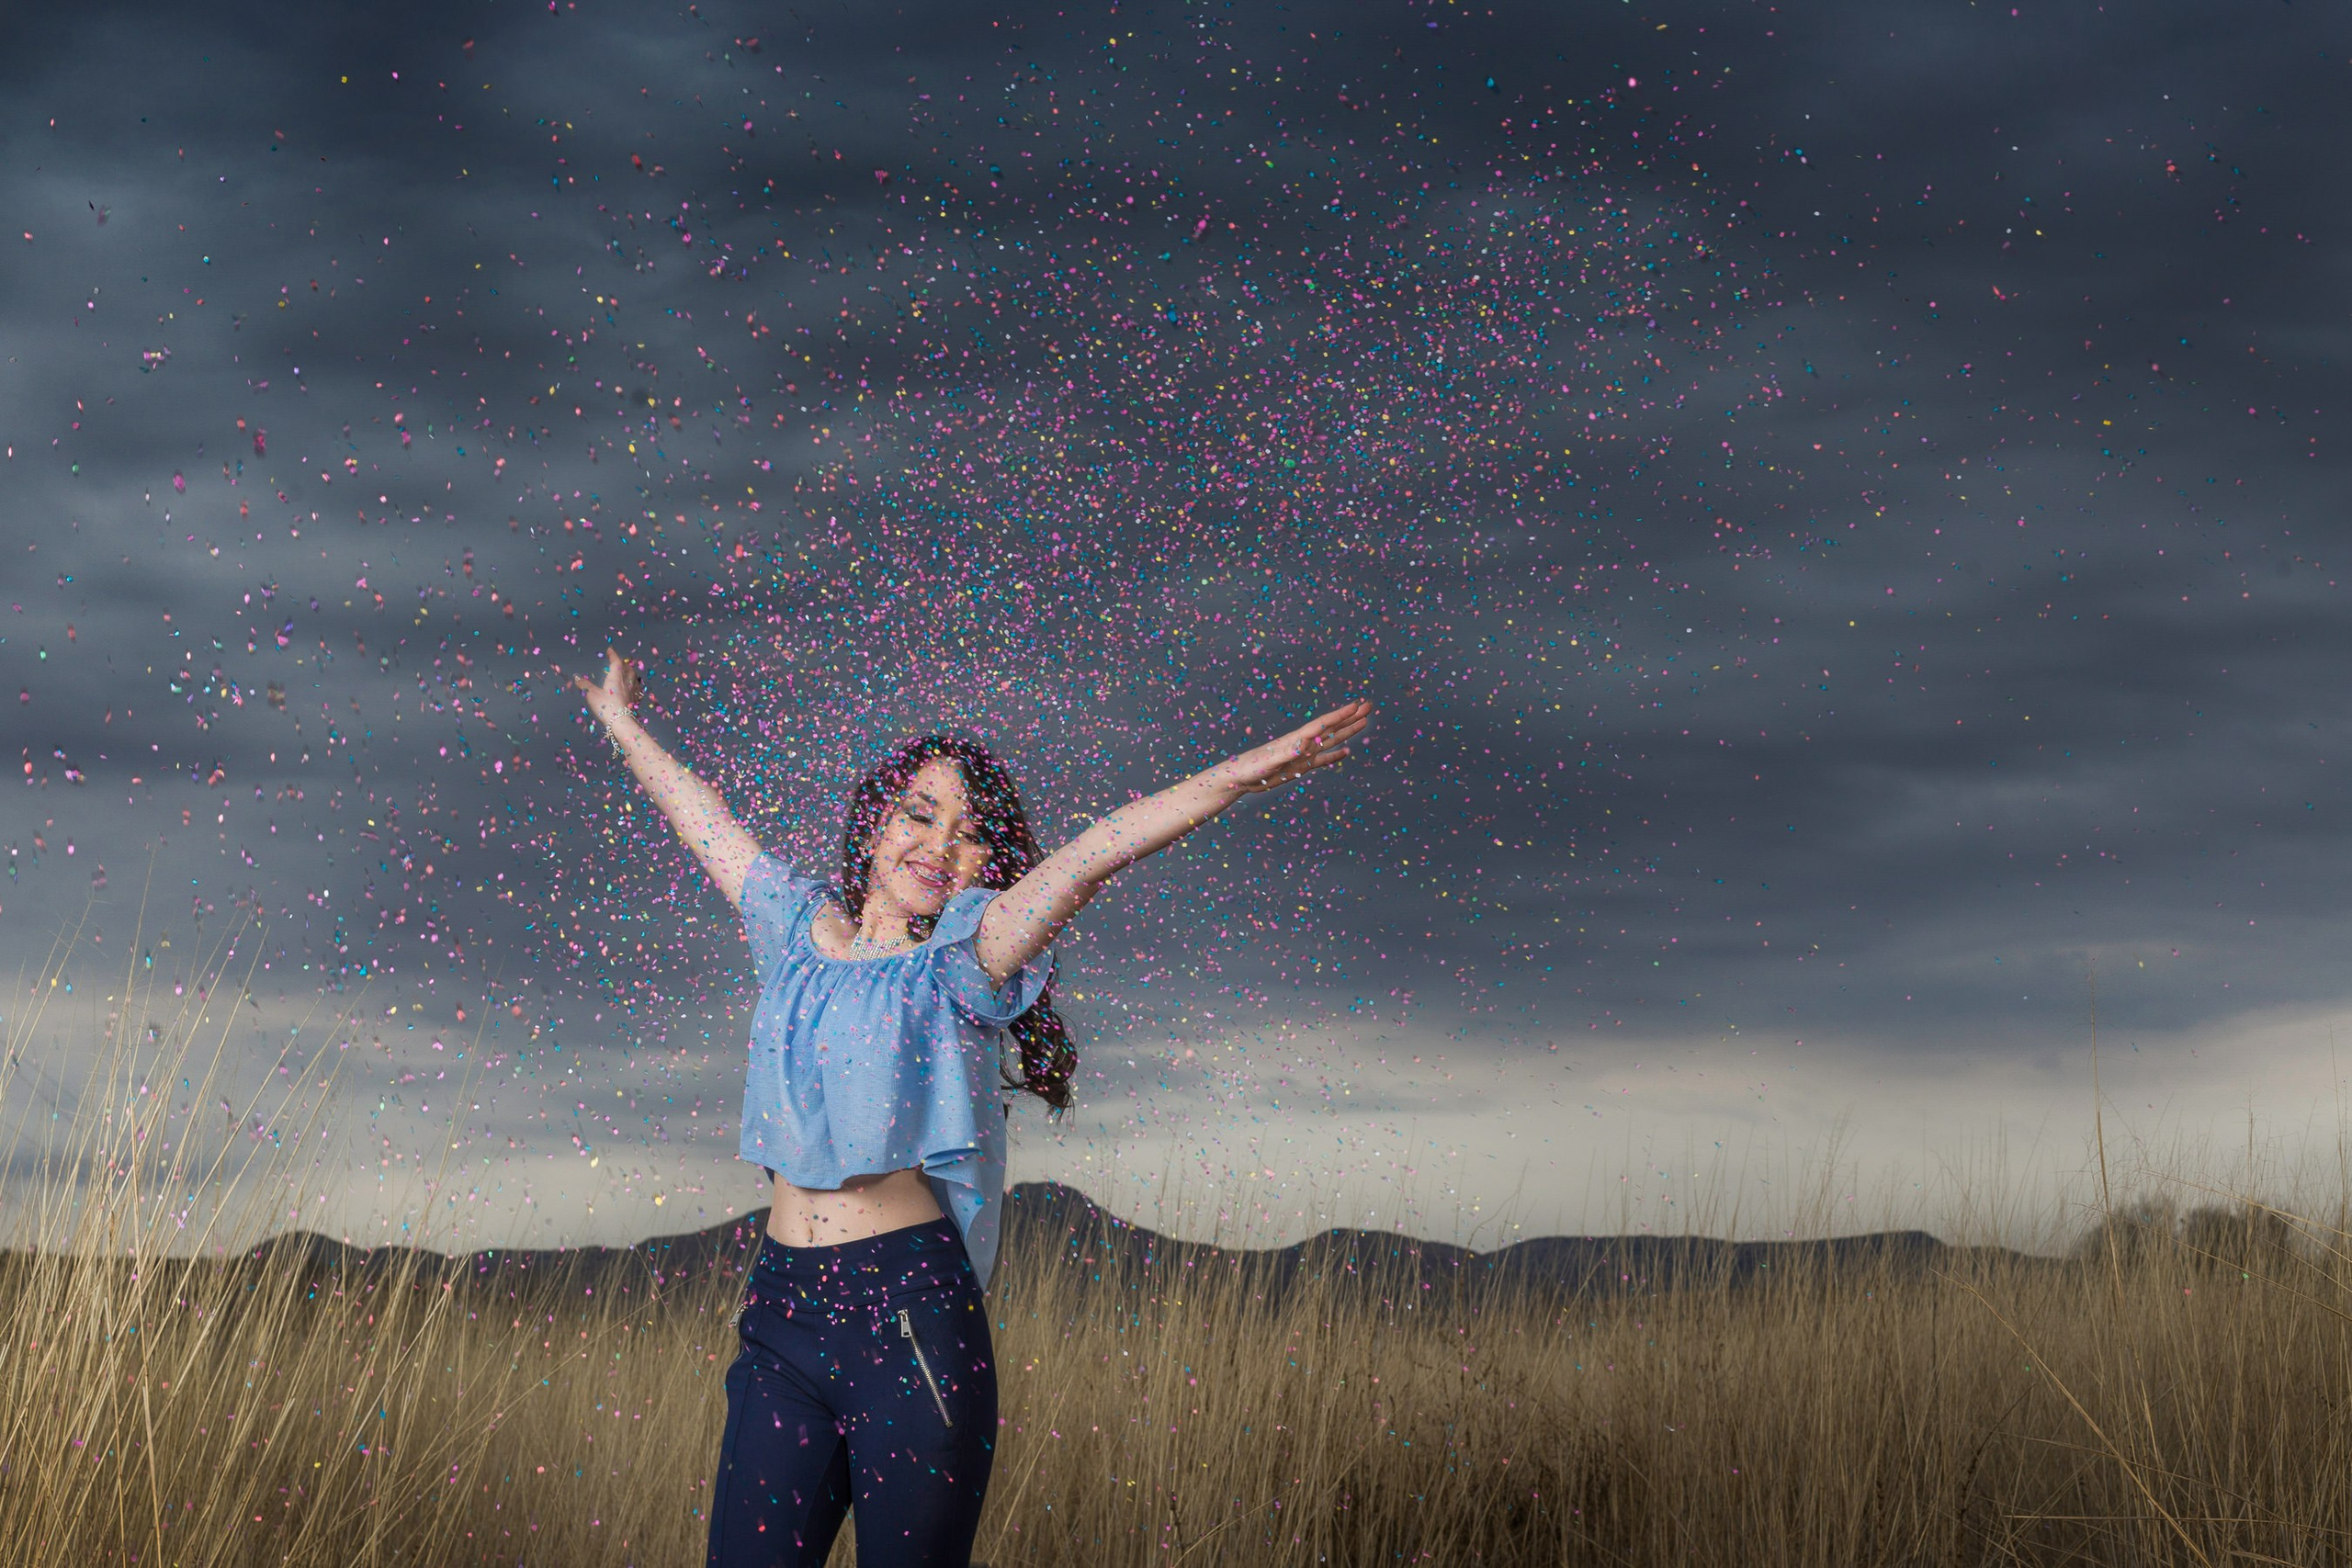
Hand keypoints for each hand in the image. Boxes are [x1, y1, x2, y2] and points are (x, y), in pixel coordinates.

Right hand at [573, 647, 641, 730]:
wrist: (621, 722)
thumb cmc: (606, 706)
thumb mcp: (591, 694)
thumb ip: (584, 685)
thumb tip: (577, 677)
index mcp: (616, 677)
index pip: (616, 662)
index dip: (613, 655)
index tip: (610, 650)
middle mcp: (627, 682)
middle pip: (628, 668)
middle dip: (624, 664)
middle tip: (619, 662)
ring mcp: (633, 691)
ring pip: (635, 678)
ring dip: (631, 673)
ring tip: (627, 673)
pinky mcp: (635, 701)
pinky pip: (637, 689)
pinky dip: (635, 685)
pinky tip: (633, 689)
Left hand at [1200, 700, 1371, 794]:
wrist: (1241, 777)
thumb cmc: (1251, 767)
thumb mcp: (1270, 760)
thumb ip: (1287, 752)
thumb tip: (1304, 744)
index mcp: (1297, 739)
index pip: (1323, 724)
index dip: (1341, 715)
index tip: (1358, 705)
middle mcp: (1303, 743)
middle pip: (1332, 727)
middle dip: (1350, 717)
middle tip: (1368, 706)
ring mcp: (1304, 754)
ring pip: (1331, 740)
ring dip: (1347, 731)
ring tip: (1364, 722)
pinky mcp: (1301, 766)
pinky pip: (1323, 759)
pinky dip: (1335, 755)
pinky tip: (1346, 751)